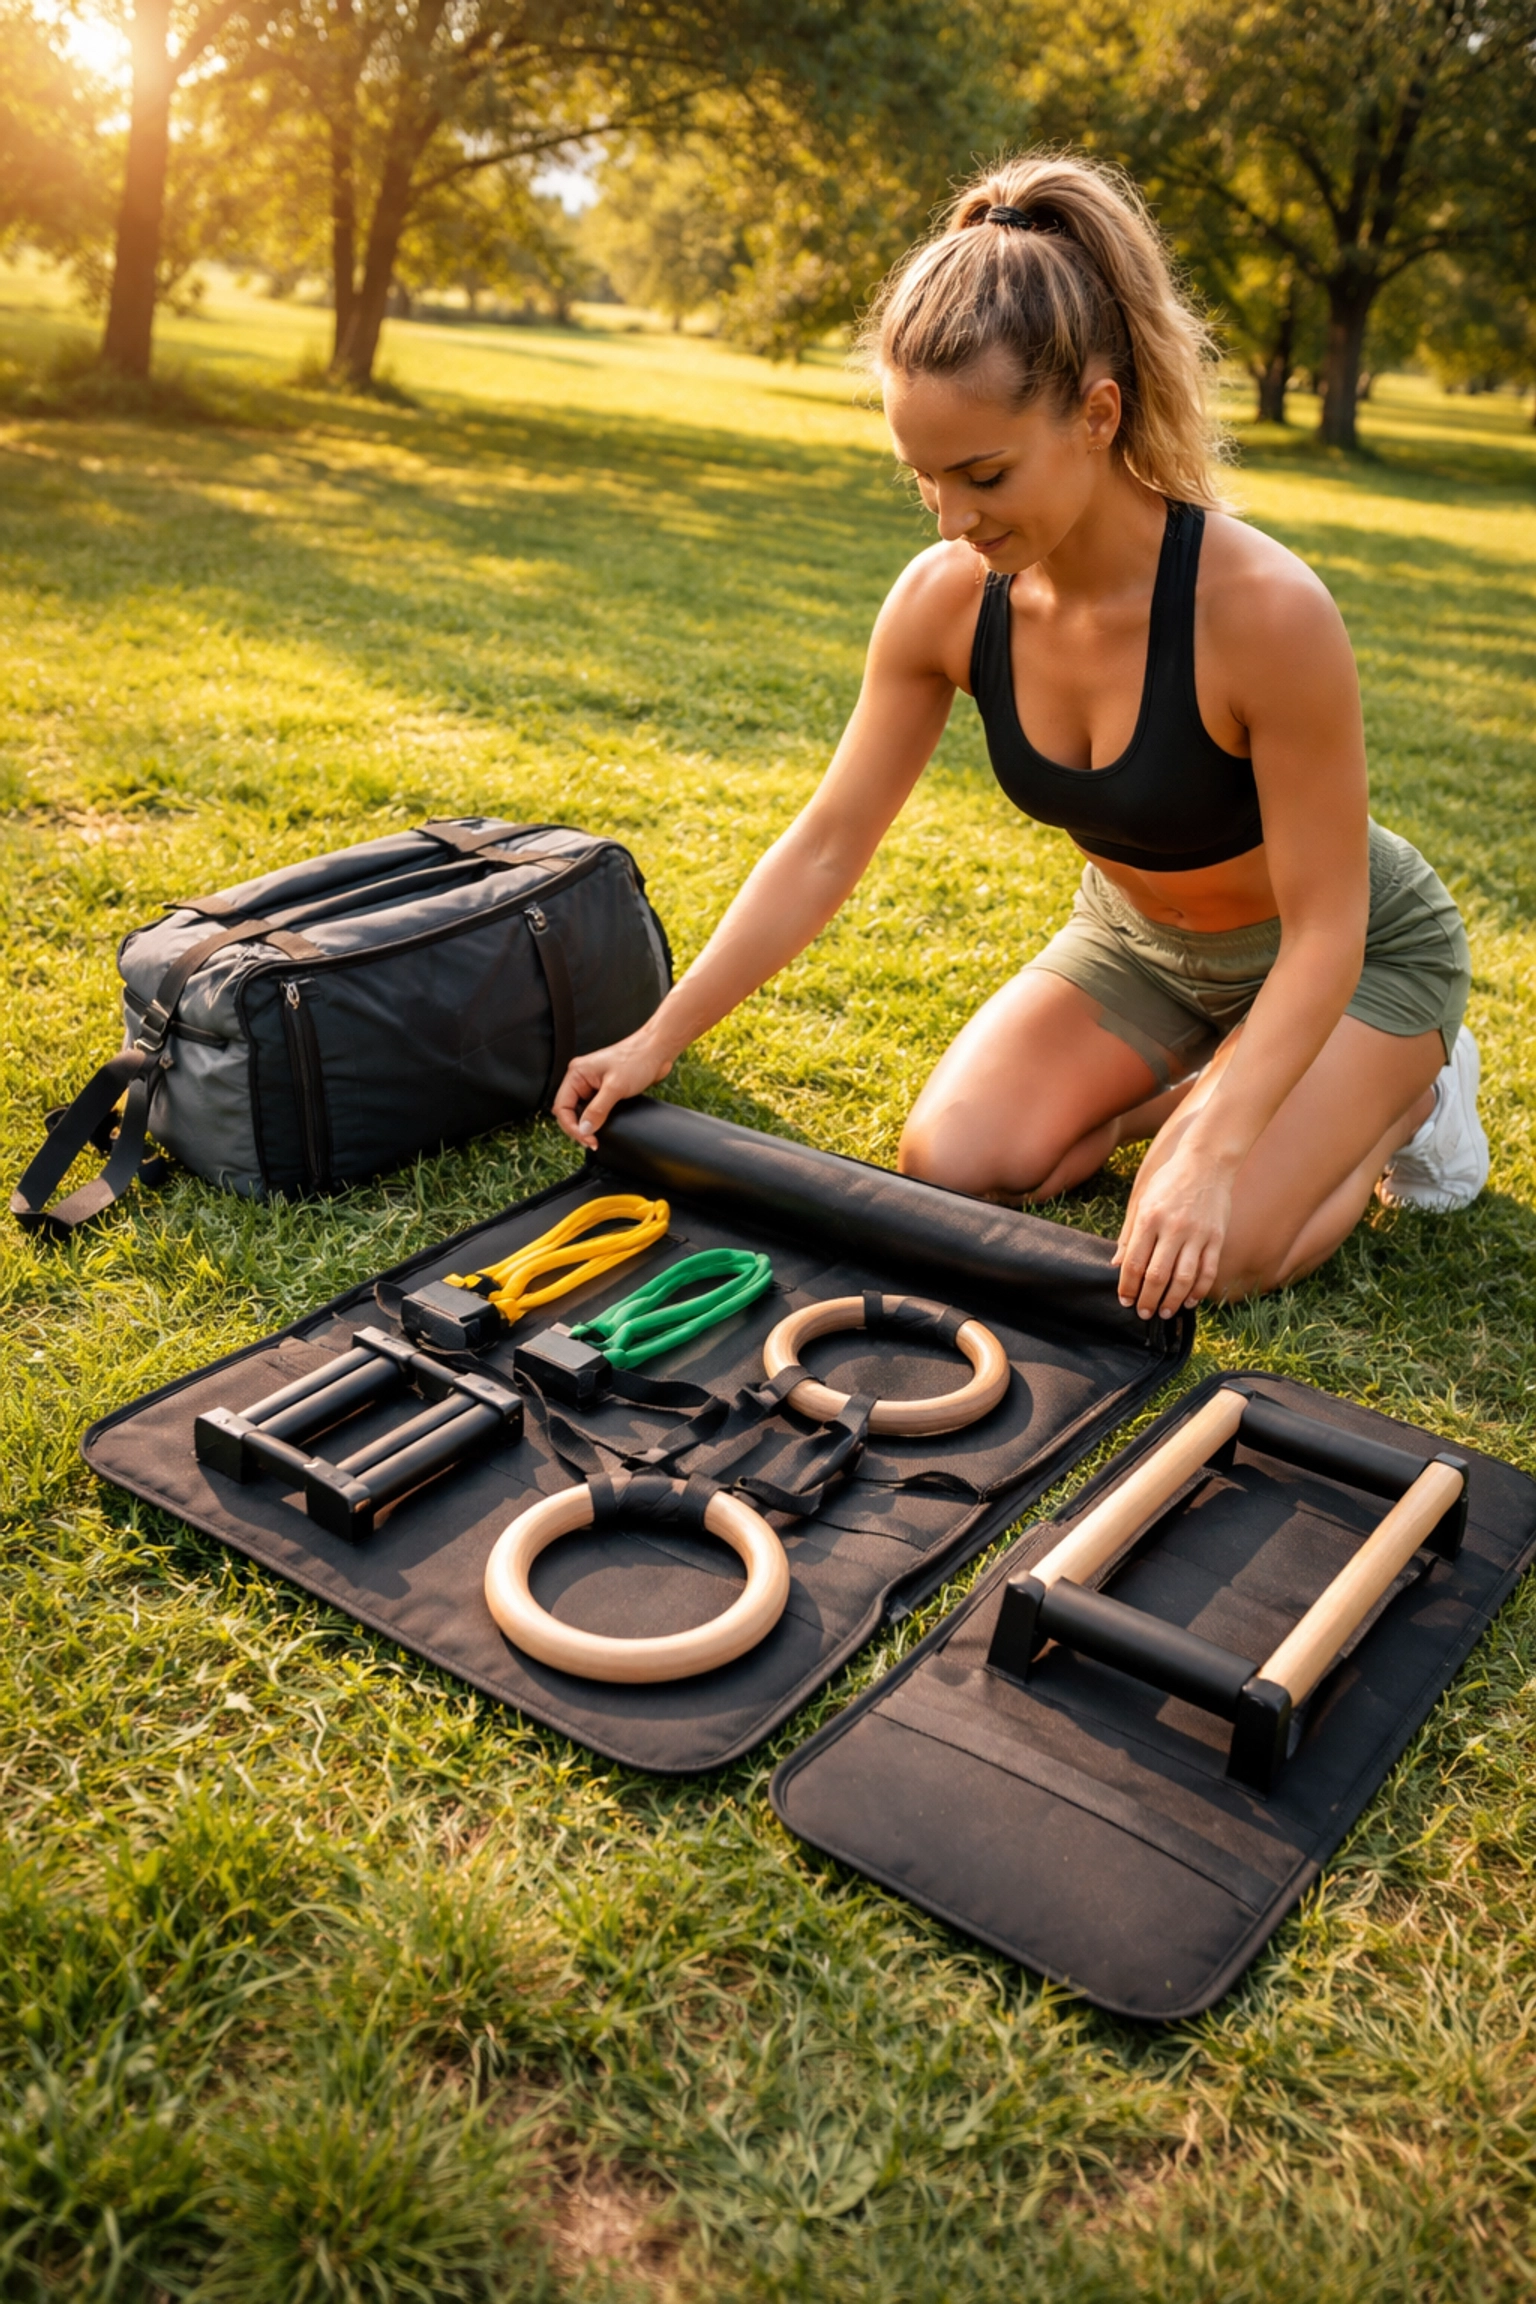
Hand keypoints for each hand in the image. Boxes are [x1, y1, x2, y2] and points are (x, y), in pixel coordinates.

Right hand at [552, 1030, 674, 1148]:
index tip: (586, 1138)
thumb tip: (585, 1129)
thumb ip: (598, 1110)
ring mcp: (593, 1084)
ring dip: (588, 1125)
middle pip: (569, 1111)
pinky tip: (604, 1127)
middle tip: (592, 1142)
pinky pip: (594, 1109)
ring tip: (597, 1137)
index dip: (572, 1126)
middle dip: (578, 1128)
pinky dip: (597, 1120)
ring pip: (581, 1111)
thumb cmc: (637, 1059)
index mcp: (577, 1073)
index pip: (562, 1106)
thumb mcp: (615, 1087)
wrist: (657, 1051)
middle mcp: (582, 1078)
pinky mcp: (605, 1089)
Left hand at [1113, 1147, 1231, 1319]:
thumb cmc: (1169, 1181)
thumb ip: (1130, 1234)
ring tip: (1165, 1312)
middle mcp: (1173, 1228)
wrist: (1207, 1162)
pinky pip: (1208, 1271)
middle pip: (1158, 1275)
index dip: (1128, 1286)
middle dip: (1148, 1299)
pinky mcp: (1216, 1237)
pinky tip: (1189, 1300)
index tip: (1125, 1299)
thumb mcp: (1142, 1201)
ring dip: (1172, 1300)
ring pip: (1184, 1278)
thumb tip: (1117, 1264)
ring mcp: (1197, 1234)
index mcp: (1149, 1218)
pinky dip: (1198, 1290)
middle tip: (1144, 1313)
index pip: (1134, 1262)